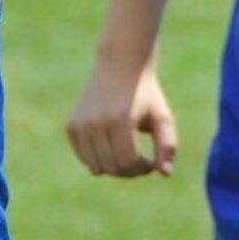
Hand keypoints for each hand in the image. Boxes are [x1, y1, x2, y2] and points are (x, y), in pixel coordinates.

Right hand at [65, 58, 177, 177]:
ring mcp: (80, 123)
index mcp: (121, 118)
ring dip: (113, 168)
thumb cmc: (145, 94)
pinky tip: (110, 148)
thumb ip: (167, 146)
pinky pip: (83, 157)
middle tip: (139, 160)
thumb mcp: (162, 117)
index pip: (128, 162)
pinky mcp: (71, 125)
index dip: (142, 169)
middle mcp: (96, 121)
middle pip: (112, 167)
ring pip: (95, 167)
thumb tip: (164, 173)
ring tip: (125, 156)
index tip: (150, 161)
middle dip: (129, 170)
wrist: (119, 65)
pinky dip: (97, 159)